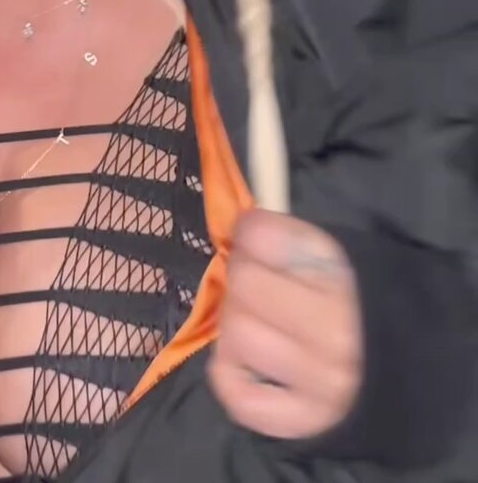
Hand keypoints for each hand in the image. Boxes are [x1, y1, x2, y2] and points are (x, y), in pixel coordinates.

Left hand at [209, 210, 361, 440]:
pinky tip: (246, 358)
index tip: (254, 236)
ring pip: (238, 336)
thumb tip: (243, 226)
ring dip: (236, 323)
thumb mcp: (348, 257)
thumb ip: (297, 240)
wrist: (416, 373)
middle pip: (246, 284)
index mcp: (347, 279)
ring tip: (255, 320)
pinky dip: (230, 372)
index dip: (250, 232)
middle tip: (253, 279)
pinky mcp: (304, 420)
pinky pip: (240, 395)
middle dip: (242, 273)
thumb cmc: (370, 303)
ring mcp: (320, 382)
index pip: (265, 238)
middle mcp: (337, 333)